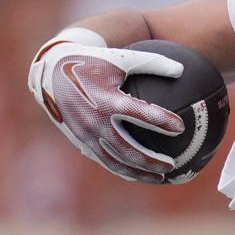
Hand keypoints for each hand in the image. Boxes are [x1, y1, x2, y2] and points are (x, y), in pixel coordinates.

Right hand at [28, 32, 188, 182]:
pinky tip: (138, 174)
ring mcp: (87, 135)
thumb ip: (153, 62)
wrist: (52, 73)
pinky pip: (104, 160)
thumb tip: (182, 69)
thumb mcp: (121, 58)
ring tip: (160, 177)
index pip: (142, 115)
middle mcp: (96, 121)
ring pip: (116, 162)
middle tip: (173, 166)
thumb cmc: (92, 62)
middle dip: (152, 161)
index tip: (181, 128)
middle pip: (129, 150)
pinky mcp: (80, 141)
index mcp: (108, 100)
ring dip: (139, 172)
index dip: (163, 122)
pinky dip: (122, 169)